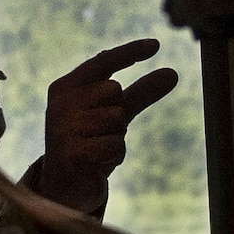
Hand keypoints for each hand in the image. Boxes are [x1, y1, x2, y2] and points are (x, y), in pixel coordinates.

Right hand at [41, 38, 177, 212]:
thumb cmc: (89, 142)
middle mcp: (61, 104)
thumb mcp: (114, 114)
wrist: (63, 188)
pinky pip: (116, 146)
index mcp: (65, 88)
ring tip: (96, 149)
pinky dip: (113, 157)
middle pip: (115, 91)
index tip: (156, 45)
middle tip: (99, 133)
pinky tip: (96, 164)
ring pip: (117, 120)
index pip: (102, 62)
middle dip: (118, 114)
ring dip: (116, 138)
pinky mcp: (73, 153)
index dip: (130, 52)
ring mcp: (64, 128)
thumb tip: (172, 73)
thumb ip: (140, 93)